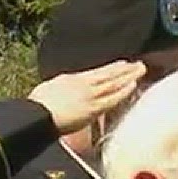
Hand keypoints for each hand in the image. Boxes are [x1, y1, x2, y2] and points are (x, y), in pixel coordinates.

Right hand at [27, 60, 147, 135]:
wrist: (37, 114)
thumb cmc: (39, 107)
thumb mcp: (51, 90)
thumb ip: (64, 88)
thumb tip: (67, 87)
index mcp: (72, 79)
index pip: (97, 73)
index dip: (111, 68)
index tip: (122, 64)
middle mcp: (83, 84)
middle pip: (108, 74)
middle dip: (124, 69)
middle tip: (138, 63)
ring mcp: (89, 95)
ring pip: (113, 83)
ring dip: (128, 76)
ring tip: (141, 70)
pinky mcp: (93, 108)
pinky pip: (112, 98)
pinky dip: (124, 91)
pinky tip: (134, 85)